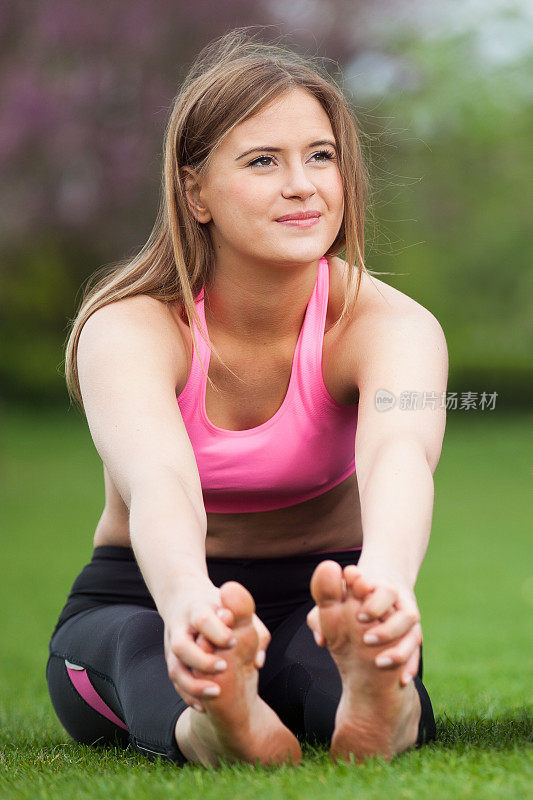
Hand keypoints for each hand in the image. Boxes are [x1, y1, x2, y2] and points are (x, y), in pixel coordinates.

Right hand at [163, 579, 269, 711]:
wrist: (183, 598)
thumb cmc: (218, 606)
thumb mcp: (235, 608)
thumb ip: (254, 628)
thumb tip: (258, 661)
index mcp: (198, 609)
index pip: (203, 619)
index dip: (217, 632)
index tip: (233, 641)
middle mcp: (181, 628)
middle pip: (182, 646)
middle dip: (202, 661)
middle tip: (224, 667)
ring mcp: (172, 645)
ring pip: (175, 668)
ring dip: (193, 685)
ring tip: (216, 692)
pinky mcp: (171, 660)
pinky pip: (175, 682)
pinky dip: (188, 695)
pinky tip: (204, 705)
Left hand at [307, 564, 421, 685]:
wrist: (375, 593)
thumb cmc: (348, 599)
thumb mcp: (331, 604)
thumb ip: (321, 616)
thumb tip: (321, 640)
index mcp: (379, 589)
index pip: (383, 591)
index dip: (373, 603)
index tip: (359, 617)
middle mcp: (398, 603)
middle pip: (404, 612)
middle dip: (388, 628)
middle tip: (366, 640)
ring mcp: (407, 619)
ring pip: (413, 633)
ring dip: (399, 650)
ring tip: (379, 662)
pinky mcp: (412, 635)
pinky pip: (416, 652)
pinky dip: (410, 665)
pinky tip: (401, 678)